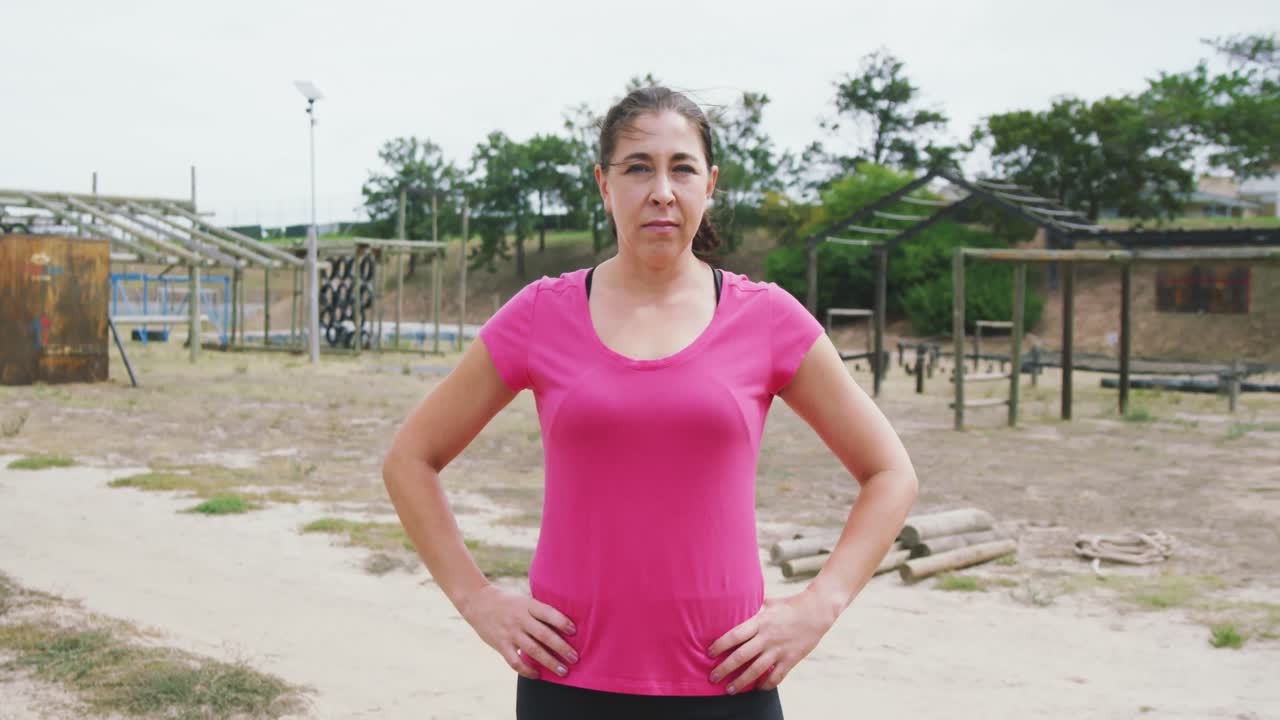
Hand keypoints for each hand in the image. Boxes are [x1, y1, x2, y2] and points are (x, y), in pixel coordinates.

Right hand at [456, 584, 578, 679]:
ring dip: (550, 662)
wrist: (478, 602)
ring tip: (563, 671)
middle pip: (544, 635)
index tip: (574, 631)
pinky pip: (515, 662)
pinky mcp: (500, 644)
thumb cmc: (507, 602)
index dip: (562, 622)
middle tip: (575, 658)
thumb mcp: (524, 600)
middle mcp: (520, 619)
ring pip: (533, 650)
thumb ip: (538, 611)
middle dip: (562, 648)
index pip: (548, 613)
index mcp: (527, 605)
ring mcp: (510, 633)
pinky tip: (537, 675)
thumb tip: (563, 625)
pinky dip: (527, 670)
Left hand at [706, 588, 837, 693]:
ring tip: (729, 690)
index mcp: (759, 621)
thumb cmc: (789, 605)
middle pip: (741, 656)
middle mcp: (767, 637)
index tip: (708, 653)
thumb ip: (752, 607)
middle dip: (724, 669)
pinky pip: (776, 677)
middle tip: (712, 678)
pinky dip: (765, 685)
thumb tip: (733, 605)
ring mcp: (779, 649)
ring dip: (741, 682)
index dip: (720, 645)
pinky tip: (756, 688)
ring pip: (756, 670)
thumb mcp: (768, 602)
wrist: (817, 611)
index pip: (734, 635)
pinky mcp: (791, 659)